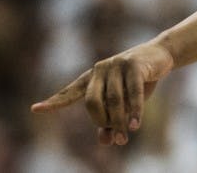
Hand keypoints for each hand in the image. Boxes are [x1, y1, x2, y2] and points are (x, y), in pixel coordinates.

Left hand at [31, 41, 174, 145]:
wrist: (161, 55)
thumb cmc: (138, 80)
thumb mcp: (124, 101)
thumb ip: (111, 119)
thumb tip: (106, 141)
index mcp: (92, 77)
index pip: (71, 92)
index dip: (54, 102)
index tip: (36, 109)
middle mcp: (100, 69)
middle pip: (92, 102)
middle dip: (102, 122)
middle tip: (116, 138)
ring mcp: (116, 64)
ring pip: (113, 100)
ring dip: (119, 121)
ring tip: (125, 137)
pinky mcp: (133, 64)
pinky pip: (132, 93)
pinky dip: (134, 111)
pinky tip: (135, 125)